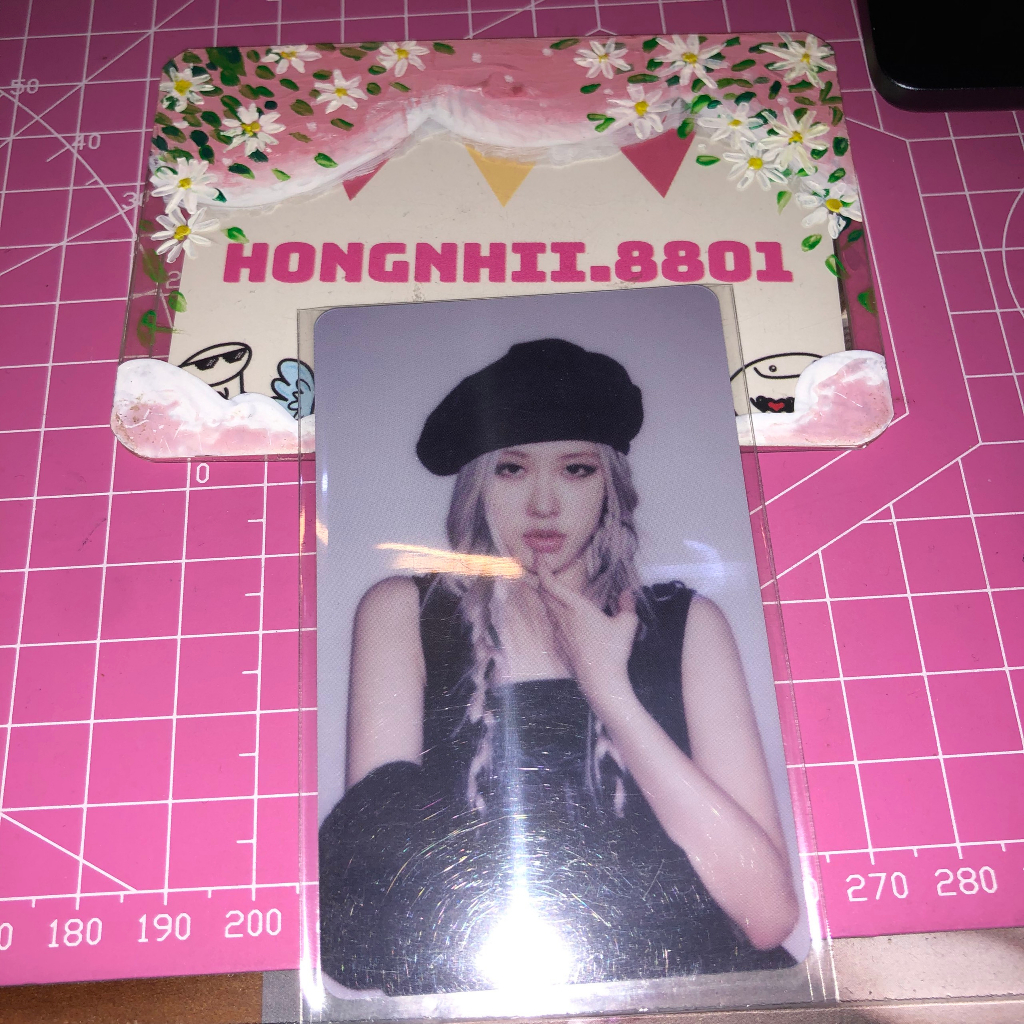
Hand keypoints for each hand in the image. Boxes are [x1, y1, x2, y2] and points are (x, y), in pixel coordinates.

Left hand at [535, 558, 638, 707]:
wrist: (600, 681)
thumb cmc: (612, 652)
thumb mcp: (627, 624)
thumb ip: (626, 605)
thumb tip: (627, 594)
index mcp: (576, 607)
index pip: (551, 584)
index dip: (542, 568)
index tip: (539, 557)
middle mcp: (562, 618)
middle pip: (545, 594)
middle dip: (543, 580)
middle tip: (545, 570)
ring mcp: (558, 633)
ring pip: (548, 609)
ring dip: (548, 597)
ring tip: (553, 590)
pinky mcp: (559, 646)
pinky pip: (553, 625)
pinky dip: (555, 615)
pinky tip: (563, 618)